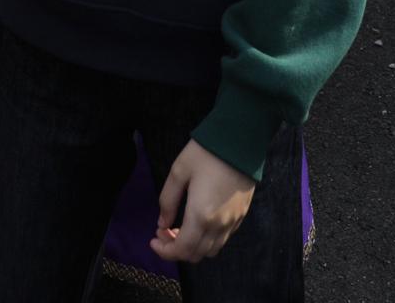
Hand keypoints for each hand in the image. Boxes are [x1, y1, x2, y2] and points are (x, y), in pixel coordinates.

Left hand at [151, 139, 254, 263]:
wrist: (240, 140)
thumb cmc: (206, 153)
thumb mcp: (179, 171)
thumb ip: (168, 200)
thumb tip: (162, 224)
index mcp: (200, 216)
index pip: (181, 249)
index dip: (164, 251)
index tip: (153, 240)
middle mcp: (218, 226)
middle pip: (196, 254)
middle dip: (176, 249)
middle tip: (164, 231)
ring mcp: (232, 222)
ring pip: (211, 250)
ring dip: (193, 247)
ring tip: (181, 229)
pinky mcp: (241, 216)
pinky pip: (223, 239)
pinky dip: (207, 240)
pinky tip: (199, 223)